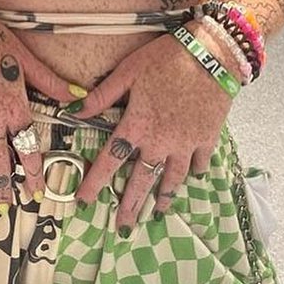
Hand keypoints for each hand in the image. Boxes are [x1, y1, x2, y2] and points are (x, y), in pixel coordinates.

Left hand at [72, 28, 233, 231]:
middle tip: (123, 228)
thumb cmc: (164, 59)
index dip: (95, 182)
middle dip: (131, 205)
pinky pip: (199, 163)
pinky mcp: (207, 139)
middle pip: (142, 180)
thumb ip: (101, 96)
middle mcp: (160, 141)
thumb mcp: (127, 72)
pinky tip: (190, 179)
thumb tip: (72, 111)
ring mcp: (186, 143)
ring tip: (158, 213)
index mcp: (137, 125)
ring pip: (173, 178)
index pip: (110, 160)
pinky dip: (194, 173)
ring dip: (164, 197)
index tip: (84, 202)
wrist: (211, 56)